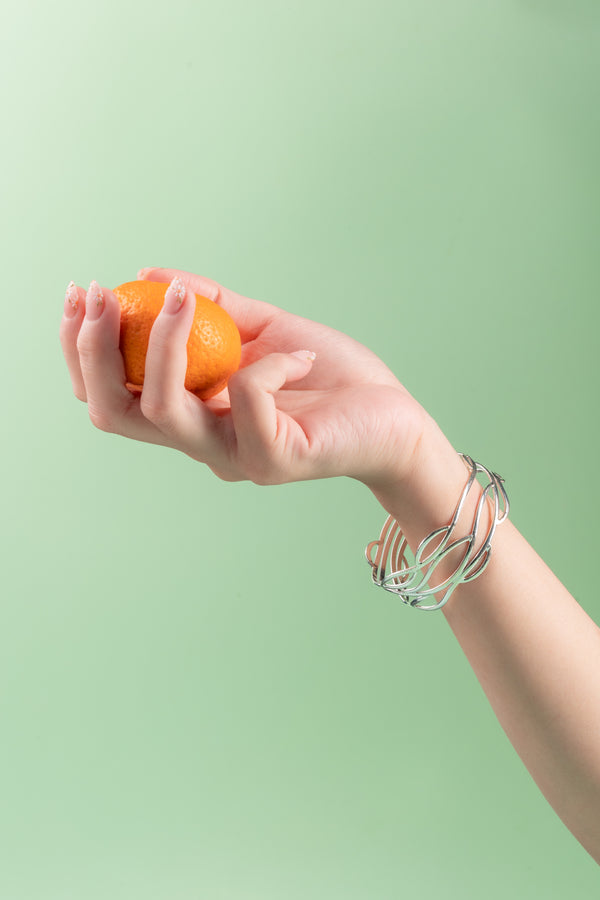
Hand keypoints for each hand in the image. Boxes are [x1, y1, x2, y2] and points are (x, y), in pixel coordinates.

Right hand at [60, 267, 427, 487]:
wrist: (394, 420)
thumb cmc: (330, 378)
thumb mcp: (265, 330)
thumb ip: (215, 308)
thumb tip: (152, 274)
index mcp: (191, 415)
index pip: (112, 395)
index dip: (82, 348)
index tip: (84, 291)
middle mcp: (202, 443)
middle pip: (115, 411)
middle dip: (94, 349)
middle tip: (102, 295)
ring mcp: (235, 456)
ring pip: (166, 410)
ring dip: (164, 342)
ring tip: (185, 298)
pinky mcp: (275, 460)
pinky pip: (248, 398)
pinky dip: (265, 362)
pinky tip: (298, 354)